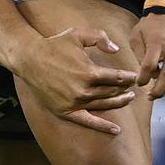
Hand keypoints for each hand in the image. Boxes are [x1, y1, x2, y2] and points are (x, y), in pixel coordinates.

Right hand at [13, 27, 136, 134]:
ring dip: (119, 103)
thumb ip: (99, 38)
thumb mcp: (77, 34)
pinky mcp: (67, 111)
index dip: (128, 77)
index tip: (134, 76)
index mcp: (89, 72)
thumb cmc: (55, 45)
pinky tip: (115, 130)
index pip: (116, 77)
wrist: (30, 59)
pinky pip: (88, 121)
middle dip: (125, 88)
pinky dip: (103, 126)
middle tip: (133, 87)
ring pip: (104, 105)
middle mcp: (84, 90)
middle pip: (112, 91)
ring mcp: (76, 102)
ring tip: (129, 99)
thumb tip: (116, 49)